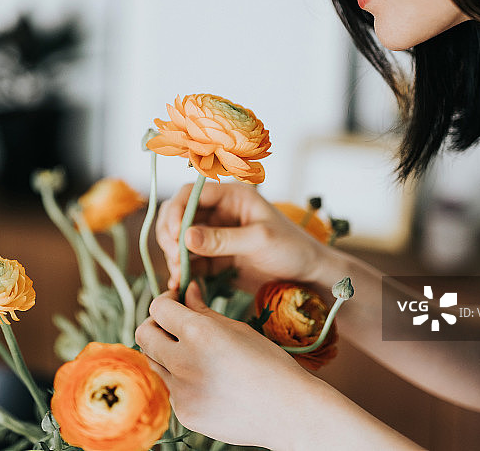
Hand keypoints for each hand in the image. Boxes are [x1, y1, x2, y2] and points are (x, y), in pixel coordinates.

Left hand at [135, 283, 316, 447]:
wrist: (287, 411)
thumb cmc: (268, 364)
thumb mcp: (237, 328)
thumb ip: (203, 310)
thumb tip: (186, 291)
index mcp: (198, 333)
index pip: (158, 307)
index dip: (166, 301)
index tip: (176, 302)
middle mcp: (183, 362)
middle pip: (143, 334)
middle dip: (156, 325)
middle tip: (175, 325)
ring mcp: (181, 392)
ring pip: (154, 362)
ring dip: (166, 352)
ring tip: (194, 353)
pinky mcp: (184, 413)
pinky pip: (170, 388)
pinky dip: (180, 379)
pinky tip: (207, 380)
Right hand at [156, 182, 326, 292]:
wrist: (308, 276)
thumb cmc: (293, 249)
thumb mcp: (259, 240)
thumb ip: (222, 239)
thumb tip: (185, 237)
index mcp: (232, 196)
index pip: (190, 194)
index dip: (176, 212)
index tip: (174, 236)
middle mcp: (220, 212)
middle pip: (179, 216)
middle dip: (171, 237)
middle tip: (175, 260)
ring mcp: (216, 235)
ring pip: (181, 240)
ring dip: (174, 257)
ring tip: (179, 277)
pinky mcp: (216, 258)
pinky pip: (191, 261)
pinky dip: (183, 271)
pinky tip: (180, 284)